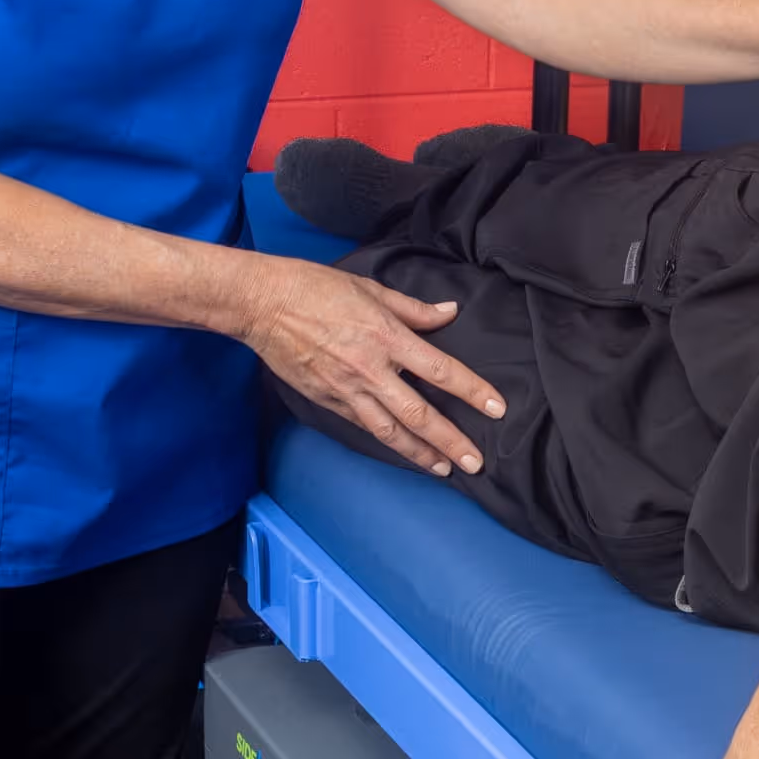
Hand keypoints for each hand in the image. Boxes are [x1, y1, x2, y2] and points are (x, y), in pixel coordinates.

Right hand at [241, 257, 505, 475]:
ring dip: (420, 453)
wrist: (262, 303)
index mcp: (387, 337)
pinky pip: (364, 426)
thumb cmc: (314, 288)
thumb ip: (414, 309)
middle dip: (450, 441)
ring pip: (391, 431)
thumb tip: (449, 313)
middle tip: (475, 462)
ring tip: (443, 470)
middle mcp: (370, 369)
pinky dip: (387, 441)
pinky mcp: (327, 400)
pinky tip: (403, 450)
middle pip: (420, 414)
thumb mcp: (371, 288)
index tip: (495, 408)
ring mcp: (347, 389)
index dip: (472, 391)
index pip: (441, 370)